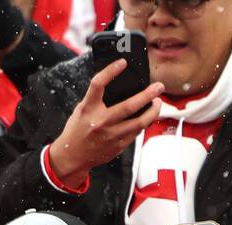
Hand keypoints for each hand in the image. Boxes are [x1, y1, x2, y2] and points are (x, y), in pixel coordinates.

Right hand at [45, 59, 163, 189]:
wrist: (73, 155)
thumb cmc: (78, 130)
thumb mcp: (82, 110)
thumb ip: (97, 100)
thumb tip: (118, 88)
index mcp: (88, 108)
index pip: (98, 84)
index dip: (110, 71)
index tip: (122, 63)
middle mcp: (101, 121)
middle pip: (129, 106)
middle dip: (147, 95)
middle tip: (158, 86)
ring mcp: (112, 134)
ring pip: (140, 122)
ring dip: (153, 111)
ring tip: (158, 102)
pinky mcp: (120, 145)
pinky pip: (137, 132)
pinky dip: (144, 123)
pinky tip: (148, 116)